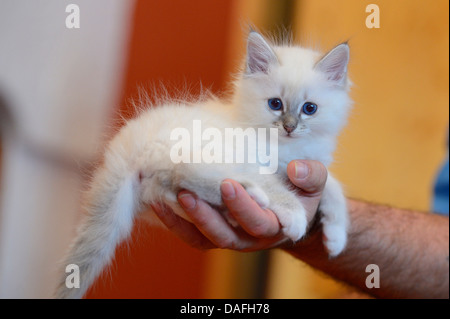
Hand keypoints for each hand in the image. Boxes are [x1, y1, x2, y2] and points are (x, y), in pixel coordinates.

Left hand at [152, 160, 327, 251]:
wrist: (286, 209)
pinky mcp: (213, 234)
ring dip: (185, 219)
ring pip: (204, 238)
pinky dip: (174, 221)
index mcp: (275, 226)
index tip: (228, 183)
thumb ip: (312, 176)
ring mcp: (229, 237)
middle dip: (207, 214)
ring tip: (168, 195)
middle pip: (226, 234)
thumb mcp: (314, 185)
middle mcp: (249, 238)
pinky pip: (191, 234)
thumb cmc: (299, 193)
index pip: (258, 221)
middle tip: (188, 191)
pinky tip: (157, 200)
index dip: (243, 206)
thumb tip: (297, 169)